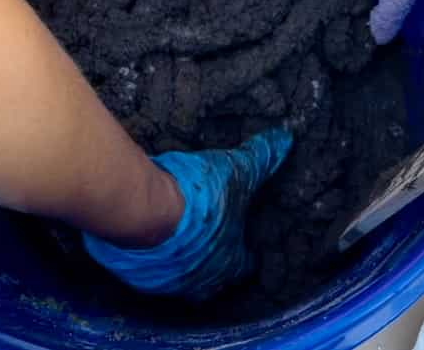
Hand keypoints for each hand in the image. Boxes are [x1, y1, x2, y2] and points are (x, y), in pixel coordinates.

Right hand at [83, 128, 292, 298]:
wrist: (145, 211)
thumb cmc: (198, 196)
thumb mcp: (237, 169)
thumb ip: (262, 157)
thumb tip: (286, 139)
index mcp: (229, 263)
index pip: (245, 264)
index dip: (246, 253)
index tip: (247, 244)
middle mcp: (201, 281)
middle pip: (212, 276)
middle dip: (213, 259)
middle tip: (210, 236)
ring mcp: (167, 283)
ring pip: (180, 275)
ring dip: (181, 258)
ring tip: (179, 234)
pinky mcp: (137, 276)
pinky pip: (149, 268)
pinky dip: (152, 255)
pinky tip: (150, 235)